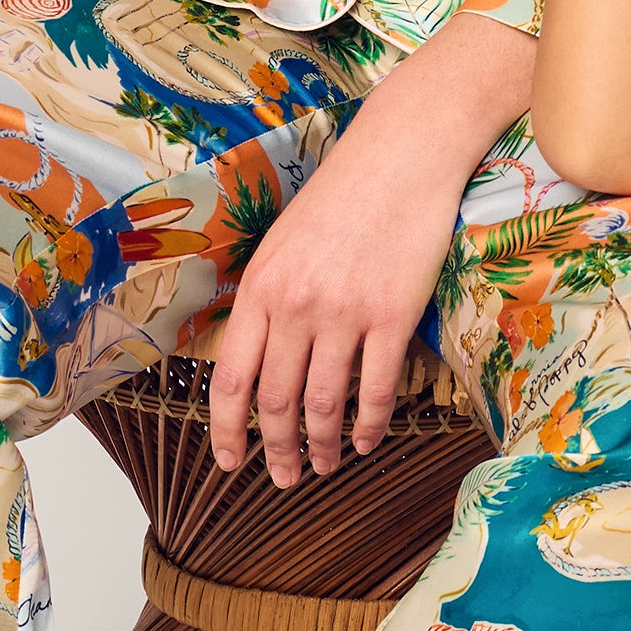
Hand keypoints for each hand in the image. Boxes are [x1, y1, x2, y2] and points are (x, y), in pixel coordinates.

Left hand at [206, 13, 534, 487]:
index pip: (229, 379)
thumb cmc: (345, 193)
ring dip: (322, 446)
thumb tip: (257, 358)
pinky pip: (375, 390)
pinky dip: (368, 426)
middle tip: (284, 477)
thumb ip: (268, 298)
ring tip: (325, 465)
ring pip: (323, 404)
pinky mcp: (392, 316)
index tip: (230, 461)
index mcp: (260, 287)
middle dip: (277, 450)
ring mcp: (343, 313)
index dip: (227, 431)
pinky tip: (366, 441)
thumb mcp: (283, 241)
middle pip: (275, 402)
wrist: (403, 153)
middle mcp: (294, 305)